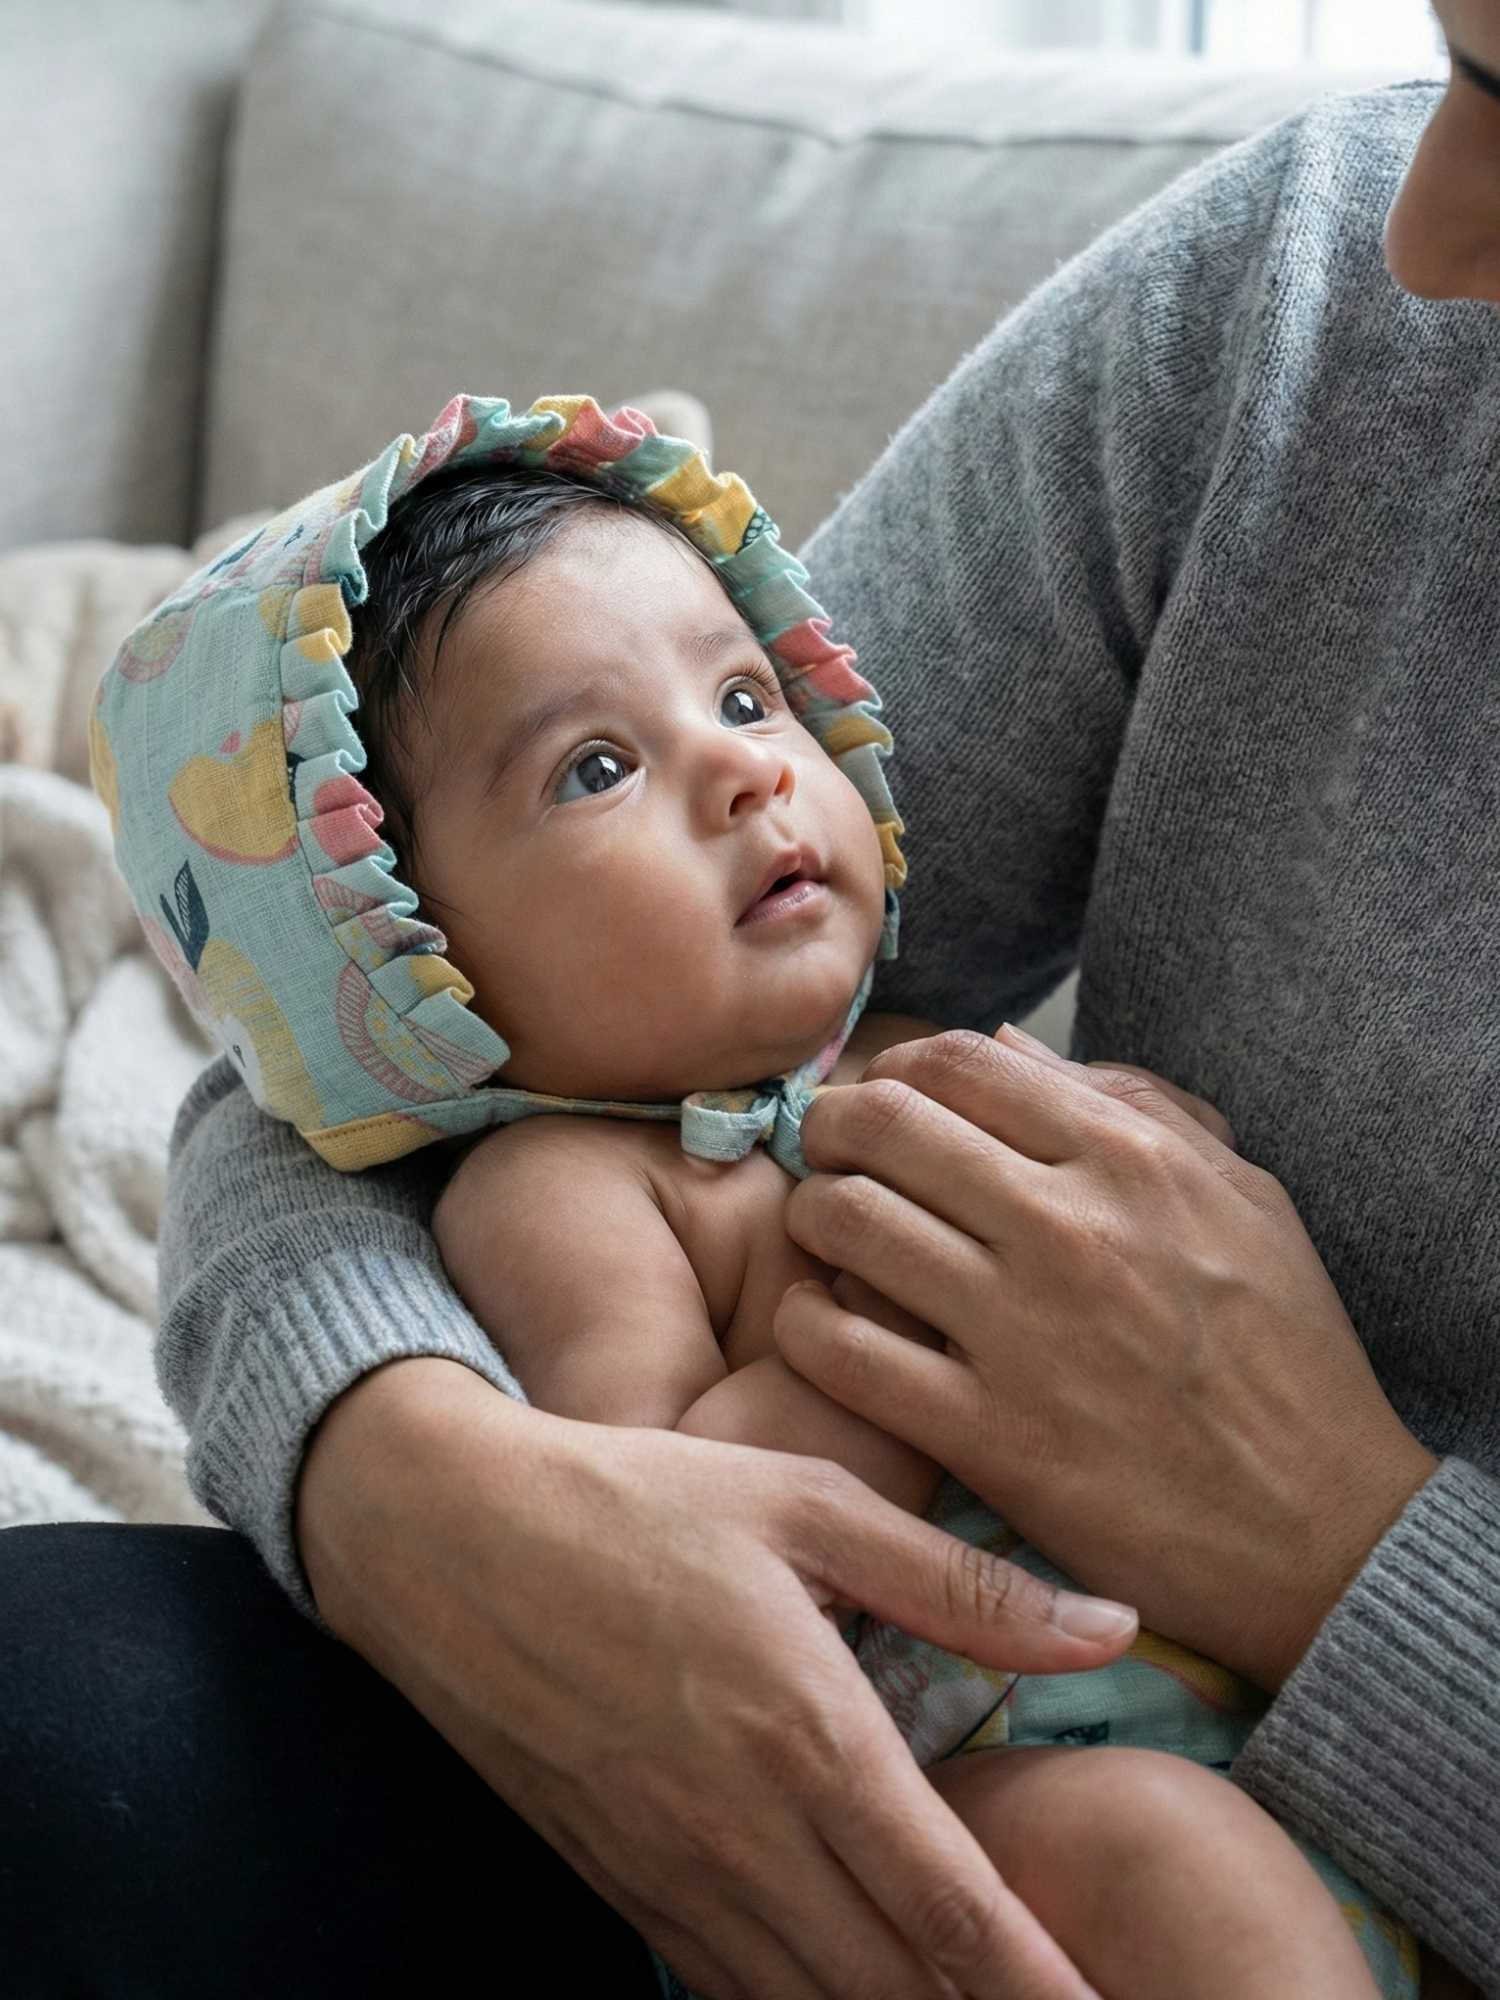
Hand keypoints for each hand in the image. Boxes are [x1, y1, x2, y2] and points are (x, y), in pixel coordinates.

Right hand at [297, 1356, 1136, 1999]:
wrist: (443, 1537)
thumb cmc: (637, 1500)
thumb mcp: (806, 1503)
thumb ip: (962, 1585)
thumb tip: (1113, 1628)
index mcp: (810, 1734)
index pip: (956, 1909)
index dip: (1043, 1986)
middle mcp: (747, 1831)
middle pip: (894, 1991)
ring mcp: (673, 1873)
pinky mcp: (618, 1884)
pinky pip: (728, 1988)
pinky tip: (842, 1997)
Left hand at [777, 1025, 1438, 1689]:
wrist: (1320, 1531)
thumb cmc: (1283, 1355)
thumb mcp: (1242, 1195)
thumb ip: (1130, 1103)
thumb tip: (1003, 1046)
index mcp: (1129, 1158)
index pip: (958, 1062)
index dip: (893, 1070)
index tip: (879, 1101)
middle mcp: (1067, 1227)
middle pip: (884, 1124)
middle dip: (831, 1127)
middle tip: (824, 1155)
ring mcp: (1020, 1330)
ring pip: (847, 1222)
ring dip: (813, 1217)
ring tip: (823, 1237)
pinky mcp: (986, 1434)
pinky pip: (842, 1350)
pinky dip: (807, 1324)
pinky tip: (819, 1323)